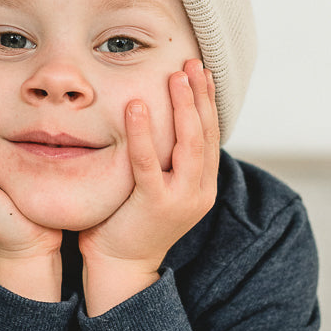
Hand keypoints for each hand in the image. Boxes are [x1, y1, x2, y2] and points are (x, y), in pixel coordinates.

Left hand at [78, 58, 219, 315]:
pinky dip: (144, 133)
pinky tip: (136, 106)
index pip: (211, 135)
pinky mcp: (154, 205)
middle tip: (193, 63)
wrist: (118, 267)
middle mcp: (199, 191)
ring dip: (183, 106)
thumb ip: (163, 161)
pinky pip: (150, 163)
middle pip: (206, 133)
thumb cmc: (128, 222)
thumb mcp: (155, 188)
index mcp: (202, 186)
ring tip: (175, 76)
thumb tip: (155, 122)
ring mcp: (180, 199)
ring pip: (189, 143)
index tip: (202, 72)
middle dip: (200, 95)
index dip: (207, 102)